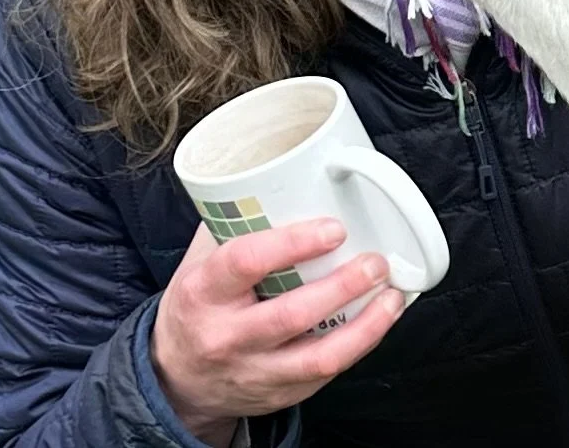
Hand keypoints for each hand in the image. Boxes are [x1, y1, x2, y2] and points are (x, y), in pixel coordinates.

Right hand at [152, 219, 404, 439]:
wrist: (176, 375)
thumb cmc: (200, 303)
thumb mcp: (202, 258)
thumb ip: (237, 219)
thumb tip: (287, 174)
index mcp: (203, 291)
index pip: (245, 262)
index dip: (293, 244)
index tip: (334, 229)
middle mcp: (225, 336)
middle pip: (290, 314)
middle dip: (343, 286)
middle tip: (376, 261)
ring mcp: (252, 371)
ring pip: (316, 356)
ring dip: (365, 325)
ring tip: (392, 295)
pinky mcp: (278, 394)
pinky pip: (326, 373)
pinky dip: (361, 344)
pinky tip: (379, 320)